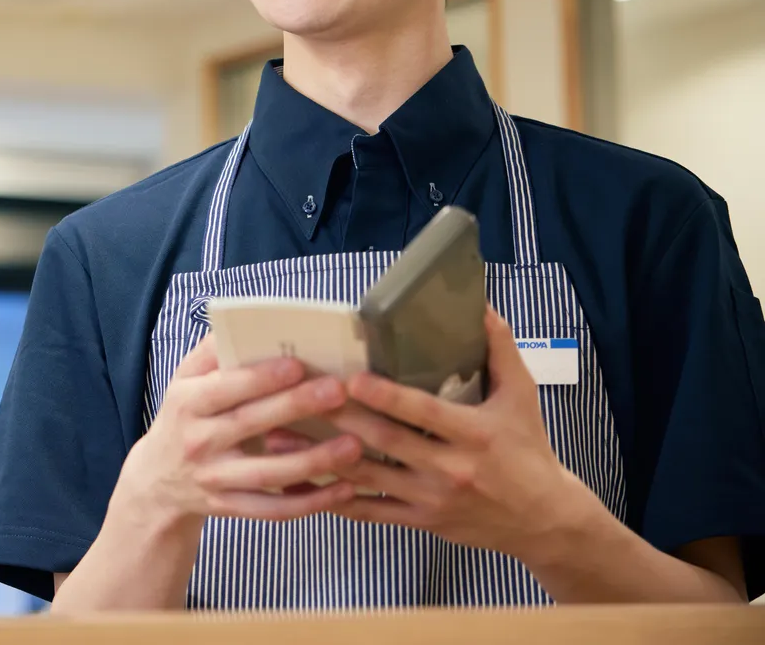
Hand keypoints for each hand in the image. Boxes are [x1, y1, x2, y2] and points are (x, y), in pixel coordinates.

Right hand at [112, 334, 362, 531]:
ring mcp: (214, 479)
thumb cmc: (183, 419)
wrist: (156, 483)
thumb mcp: (182, 382)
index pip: (224, 388)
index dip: (260, 377)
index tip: (298, 364)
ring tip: (354, 445)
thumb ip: (209, 354)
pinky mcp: (230, 508)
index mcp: (187, 403)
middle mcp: (198, 441)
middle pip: (250, 424)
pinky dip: (310, 503)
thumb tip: (242, 323)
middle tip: (338, 392)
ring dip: (313, 461)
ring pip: (267, 473)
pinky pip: (273, 510)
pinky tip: (345, 490)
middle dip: (295, 407)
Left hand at [326, 308, 603, 560]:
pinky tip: (308, 479)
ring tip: (282, 437)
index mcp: (476, 434)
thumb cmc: (529, 450)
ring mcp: (433, 499)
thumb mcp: (522, 396)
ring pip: (370, 477)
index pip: (425, 413)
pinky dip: (338, 499)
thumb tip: (481, 306)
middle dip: (341, 418)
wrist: (545, 521)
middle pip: (387, 441)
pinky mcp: (422, 521)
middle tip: (301, 397)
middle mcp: (452, 469)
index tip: (353, 379)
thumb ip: (500, 350)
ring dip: (323, 457)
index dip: (387, 397)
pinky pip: (372, 512)